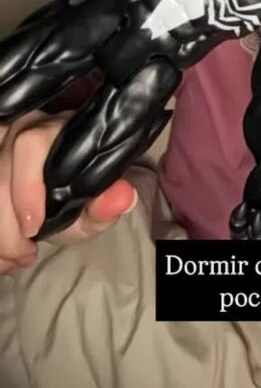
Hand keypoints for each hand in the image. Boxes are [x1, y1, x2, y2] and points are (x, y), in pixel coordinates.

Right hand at [0, 111, 137, 273]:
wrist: (49, 197)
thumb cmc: (71, 196)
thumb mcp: (88, 208)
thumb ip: (105, 206)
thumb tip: (123, 197)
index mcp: (54, 131)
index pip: (29, 143)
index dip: (26, 187)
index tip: (34, 228)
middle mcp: (19, 129)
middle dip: (6, 227)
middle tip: (25, 255)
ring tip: (15, 258)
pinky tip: (3, 256)